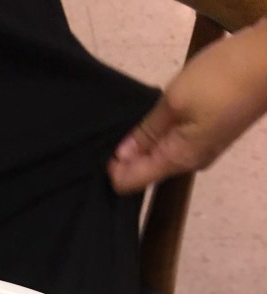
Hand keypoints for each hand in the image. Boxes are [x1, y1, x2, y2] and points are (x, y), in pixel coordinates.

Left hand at [108, 18, 266, 193]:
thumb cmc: (222, 79)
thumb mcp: (175, 101)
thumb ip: (147, 131)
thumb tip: (122, 156)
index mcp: (179, 160)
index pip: (132, 183)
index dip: (113, 171)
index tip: (102, 150)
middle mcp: (190, 163)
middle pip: (147, 172)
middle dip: (127, 159)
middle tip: (111, 135)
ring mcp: (203, 150)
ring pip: (162, 157)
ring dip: (145, 146)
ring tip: (131, 125)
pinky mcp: (211, 135)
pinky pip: (177, 144)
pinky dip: (162, 136)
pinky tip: (157, 119)